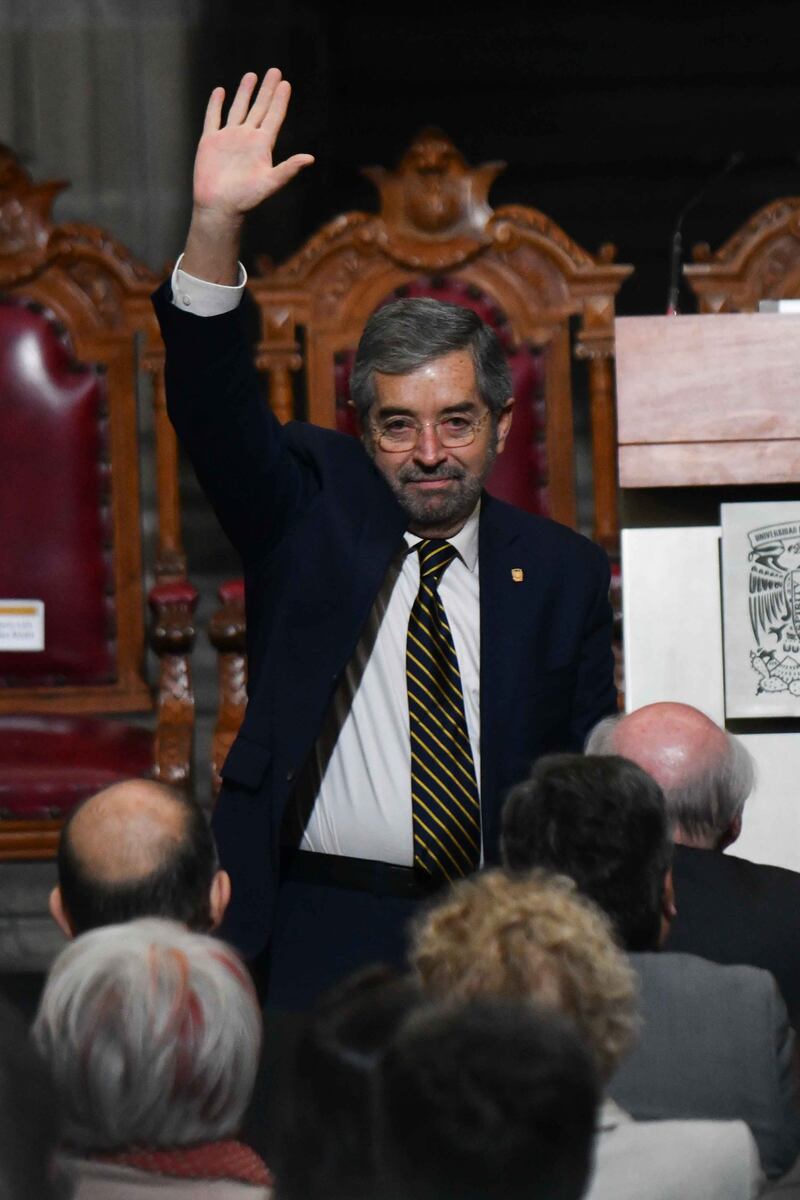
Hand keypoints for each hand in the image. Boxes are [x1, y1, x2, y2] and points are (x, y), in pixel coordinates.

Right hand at [193, 69, 313, 219]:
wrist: (219, 208)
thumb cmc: (245, 200)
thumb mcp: (269, 183)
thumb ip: (288, 170)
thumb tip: (310, 158)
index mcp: (261, 146)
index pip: (274, 117)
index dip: (280, 100)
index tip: (286, 83)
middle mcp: (247, 139)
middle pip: (259, 108)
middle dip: (267, 90)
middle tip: (275, 71)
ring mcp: (228, 139)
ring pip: (238, 109)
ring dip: (245, 92)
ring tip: (252, 75)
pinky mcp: (210, 142)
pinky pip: (213, 118)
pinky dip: (216, 105)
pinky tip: (220, 92)